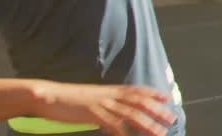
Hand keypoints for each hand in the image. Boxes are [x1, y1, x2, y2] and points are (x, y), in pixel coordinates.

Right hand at [32, 81, 175, 135]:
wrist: (50, 95)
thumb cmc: (70, 99)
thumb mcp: (93, 97)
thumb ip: (107, 101)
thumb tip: (117, 109)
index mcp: (111, 90)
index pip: (138, 90)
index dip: (154, 93)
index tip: (168, 98)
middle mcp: (110, 95)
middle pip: (140, 102)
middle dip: (157, 111)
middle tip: (171, 119)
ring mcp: (102, 104)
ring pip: (131, 115)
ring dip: (147, 124)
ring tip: (159, 132)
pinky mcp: (92, 114)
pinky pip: (112, 125)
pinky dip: (123, 133)